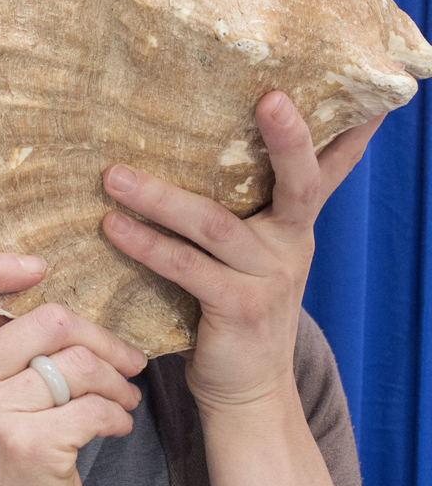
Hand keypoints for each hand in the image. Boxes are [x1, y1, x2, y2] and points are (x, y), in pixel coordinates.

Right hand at [0, 254, 144, 485]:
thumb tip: (53, 285)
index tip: (39, 270)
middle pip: (46, 320)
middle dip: (99, 337)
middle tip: (124, 359)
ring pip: (78, 362)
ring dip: (116, 378)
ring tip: (124, 395)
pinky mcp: (28, 446)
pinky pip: (93, 405)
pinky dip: (117, 413)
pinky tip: (115, 426)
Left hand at [102, 92, 384, 413]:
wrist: (246, 393)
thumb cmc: (236, 310)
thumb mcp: (250, 256)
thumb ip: (236, 211)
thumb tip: (183, 150)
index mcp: (293, 225)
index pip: (329, 169)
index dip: (350, 133)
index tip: (371, 92)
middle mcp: (291, 244)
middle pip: (299, 183)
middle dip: (289, 139)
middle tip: (271, 98)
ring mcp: (269, 278)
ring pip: (216, 224)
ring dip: (160, 197)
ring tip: (115, 176)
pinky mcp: (239, 308)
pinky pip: (187, 268)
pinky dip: (147, 245)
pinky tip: (114, 227)